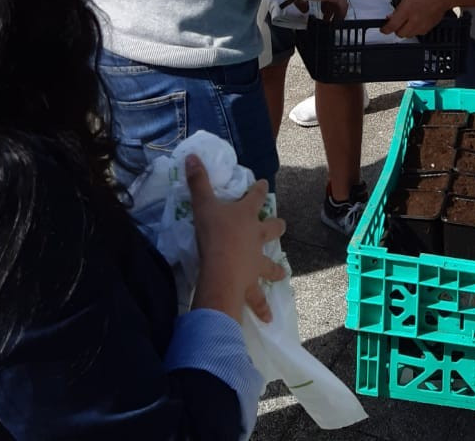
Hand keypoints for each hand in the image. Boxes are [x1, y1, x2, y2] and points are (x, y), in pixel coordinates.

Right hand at [187, 157, 285, 325]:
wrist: (221, 269)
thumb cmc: (213, 234)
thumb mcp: (203, 203)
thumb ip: (198, 181)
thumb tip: (191, 155)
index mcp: (246, 215)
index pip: (256, 196)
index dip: (260, 189)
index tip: (265, 183)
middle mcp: (256, 237)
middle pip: (271, 228)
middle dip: (277, 225)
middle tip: (281, 224)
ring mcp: (256, 262)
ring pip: (270, 264)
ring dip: (276, 268)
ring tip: (283, 273)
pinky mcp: (251, 284)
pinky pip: (258, 298)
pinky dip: (262, 308)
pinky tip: (268, 318)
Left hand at [381, 0, 453, 37]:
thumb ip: (398, 8)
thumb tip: (391, 16)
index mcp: (407, 10)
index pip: (392, 26)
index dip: (385, 29)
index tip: (383, 29)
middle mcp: (414, 21)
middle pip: (400, 34)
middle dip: (396, 30)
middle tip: (396, 22)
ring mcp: (422, 26)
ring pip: (408, 35)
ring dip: (405, 30)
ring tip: (407, 20)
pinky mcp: (428, 29)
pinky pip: (417, 33)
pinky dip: (414, 30)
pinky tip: (416, 20)